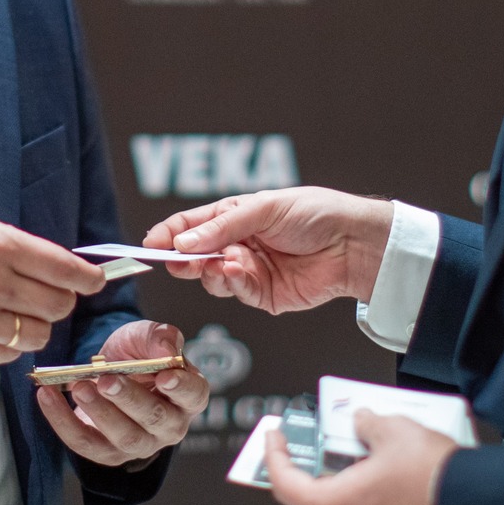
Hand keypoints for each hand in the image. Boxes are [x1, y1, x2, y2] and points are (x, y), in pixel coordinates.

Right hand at [0, 212, 104, 367]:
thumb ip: (6, 243)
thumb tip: (48, 260)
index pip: (64, 267)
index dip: (86, 277)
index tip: (93, 280)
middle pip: (58, 305)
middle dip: (59, 300)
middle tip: (47, 295)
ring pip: (38, 335)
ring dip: (34, 325)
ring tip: (13, 313)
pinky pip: (8, 355)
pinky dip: (7, 344)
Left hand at [34, 320, 209, 467]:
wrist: (109, 370)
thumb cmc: (137, 355)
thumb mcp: (146, 336)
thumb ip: (159, 336)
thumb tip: (166, 349)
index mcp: (188, 395)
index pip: (193, 394)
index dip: (181, 387)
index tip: (165, 375)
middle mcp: (170, 426)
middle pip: (154, 418)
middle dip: (129, 399)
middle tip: (106, 380)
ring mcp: (140, 444)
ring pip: (123, 437)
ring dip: (100, 412)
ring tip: (80, 387)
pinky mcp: (108, 453)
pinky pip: (86, 443)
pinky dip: (63, 422)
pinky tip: (47, 397)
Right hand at [143, 186, 393, 313]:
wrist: (353, 244)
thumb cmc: (314, 214)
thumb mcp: (263, 208)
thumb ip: (221, 227)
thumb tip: (182, 242)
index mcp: (233, 217)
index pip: (190, 225)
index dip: (169, 234)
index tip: (151, 244)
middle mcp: (237, 244)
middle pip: (195, 256)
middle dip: (183, 259)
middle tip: (176, 261)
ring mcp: (249, 272)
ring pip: (212, 278)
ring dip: (212, 271)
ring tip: (225, 261)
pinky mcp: (263, 296)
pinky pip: (237, 293)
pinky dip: (234, 283)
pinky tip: (240, 271)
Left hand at [265, 410, 456, 504]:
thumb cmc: (433, 480)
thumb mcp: (391, 431)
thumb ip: (365, 424)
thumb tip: (362, 423)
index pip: (284, 484)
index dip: (275, 456)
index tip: (275, 438)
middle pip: (309, 498)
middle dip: (310, 465)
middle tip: (313, 440)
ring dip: (338, 479)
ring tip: (352, 449)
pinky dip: (359, 494)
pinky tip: (376, 470)